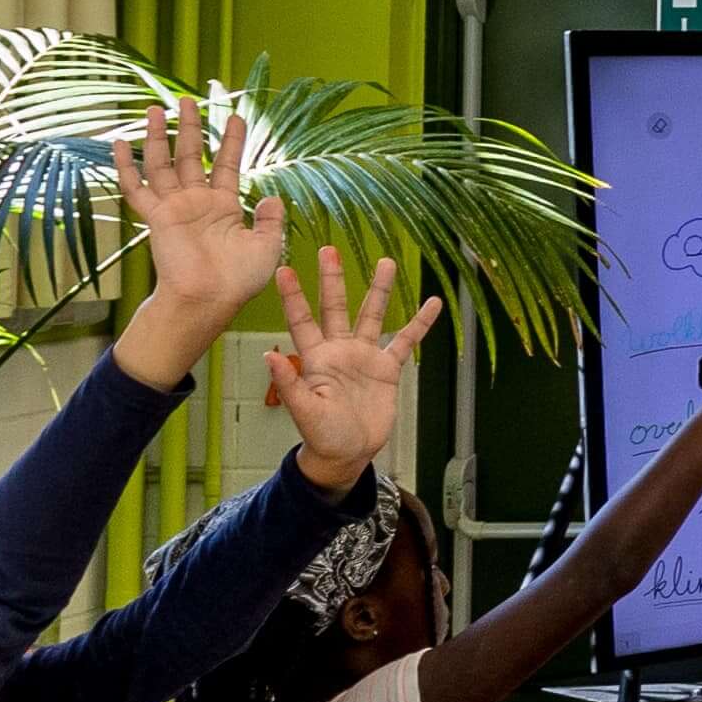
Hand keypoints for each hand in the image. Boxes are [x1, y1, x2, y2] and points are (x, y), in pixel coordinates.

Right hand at [110, 100, 289, 378]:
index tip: (237, 117)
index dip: (232, 141)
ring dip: (159, 137)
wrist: (208, 300)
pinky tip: (120, 143)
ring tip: (157, 109)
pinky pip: (136, 188)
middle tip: (189, 101)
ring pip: (163, 163)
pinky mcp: (156, 217)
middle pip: (192, 156)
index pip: (228, 165)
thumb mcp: (267, 247)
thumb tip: (274, 197)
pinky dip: (126, 166)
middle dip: (191, 128)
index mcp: (224, 207)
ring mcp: (174, 207)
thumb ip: (270, 221)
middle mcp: (197, 202)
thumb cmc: (238, 281)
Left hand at [255, 238, 437, 491]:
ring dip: (379, 290)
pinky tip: (432, 303)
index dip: (293, 296)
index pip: (302, 319)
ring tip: (387, 262)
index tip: (284, 268)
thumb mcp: (303, 410)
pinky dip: (419, 324)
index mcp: (315, 356)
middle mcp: (339, 349)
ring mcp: (364, 356)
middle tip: (329, 249)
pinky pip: (405, 341)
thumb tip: (270, 355)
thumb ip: (289, 382)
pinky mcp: (387, 369)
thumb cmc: (321, 434)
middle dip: (332, 279)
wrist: (348, 452)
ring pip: (372, 315)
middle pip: (336, 307)